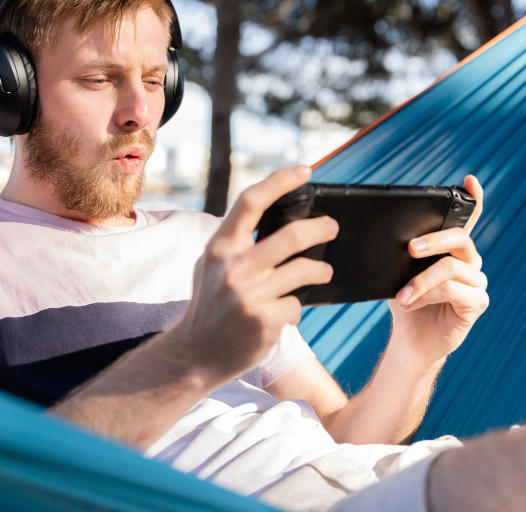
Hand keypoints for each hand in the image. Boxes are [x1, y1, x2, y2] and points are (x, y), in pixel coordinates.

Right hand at [173, 166, 336, 384]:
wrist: (193, 356)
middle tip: (332, 227)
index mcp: (220, 247)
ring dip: (320, 270)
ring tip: (323, 272)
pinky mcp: (265, 322)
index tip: (305, 170)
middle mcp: (234, 268)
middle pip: (291, 236)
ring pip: (304, 270)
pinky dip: (294, 308)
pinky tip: (284, 314)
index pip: (251, 201)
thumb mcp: (211, 266)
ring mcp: (250, 296)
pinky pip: (296, 305)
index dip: (280, 181)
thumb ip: (236, 242)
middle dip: (320, 228)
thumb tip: (278, 217)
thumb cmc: (209, 305)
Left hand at [388, 175, 487, 363]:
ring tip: (401, 296)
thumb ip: (398, 252)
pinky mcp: (477, 303)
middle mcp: (469, 261)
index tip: (468, 180)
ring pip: (451, 267)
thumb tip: (379, 234)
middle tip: (409, 249)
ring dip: (421, 281)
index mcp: (452, 249)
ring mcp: (476, 282)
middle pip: (460, 238)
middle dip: (433, 240)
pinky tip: (412, 303)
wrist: (410, 339)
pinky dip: (429, 295)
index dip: (472, 199)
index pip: (467, 219)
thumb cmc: (404, 300)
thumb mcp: (396, 271)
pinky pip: (454, 290)